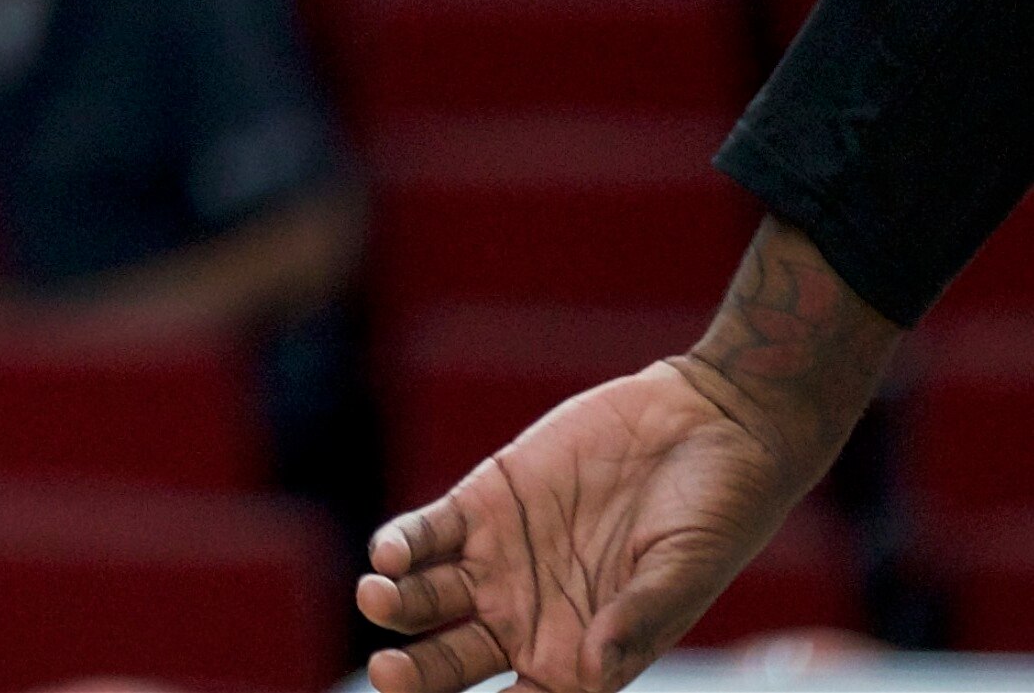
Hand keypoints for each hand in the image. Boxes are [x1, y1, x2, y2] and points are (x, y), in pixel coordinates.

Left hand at [358, 361, 809, 690]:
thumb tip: (595, 672)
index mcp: (581, 658)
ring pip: (426, 600)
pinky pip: (427, 533)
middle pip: (451, 662)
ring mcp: (499, 561)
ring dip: (395, 604)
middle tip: (389, 674)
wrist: (705, 427)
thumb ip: (638, 620)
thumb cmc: (713, 516)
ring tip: (380, 596)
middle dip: (415, 675)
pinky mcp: (484, 502)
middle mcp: (528, 618)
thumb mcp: (684, 572)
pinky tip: (389, 554)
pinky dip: (401, 545)